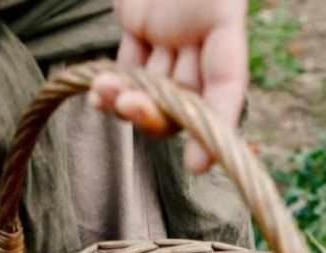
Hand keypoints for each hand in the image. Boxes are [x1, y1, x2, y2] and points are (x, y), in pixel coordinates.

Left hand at [89, 0, 247, 173]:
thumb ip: (210, 12)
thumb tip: (189, 74)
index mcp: (222, 19)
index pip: (226, 84)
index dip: (215, 125)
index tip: (196, 165)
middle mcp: (200, 38)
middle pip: (183, 96)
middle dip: (156, 112)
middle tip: (130, 106)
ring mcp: (169, 35)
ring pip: (152, 87)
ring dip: (127, 100)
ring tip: (104, 91)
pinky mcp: (139, 27)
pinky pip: (129, 67)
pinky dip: (112, 87)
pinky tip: (98, 95)